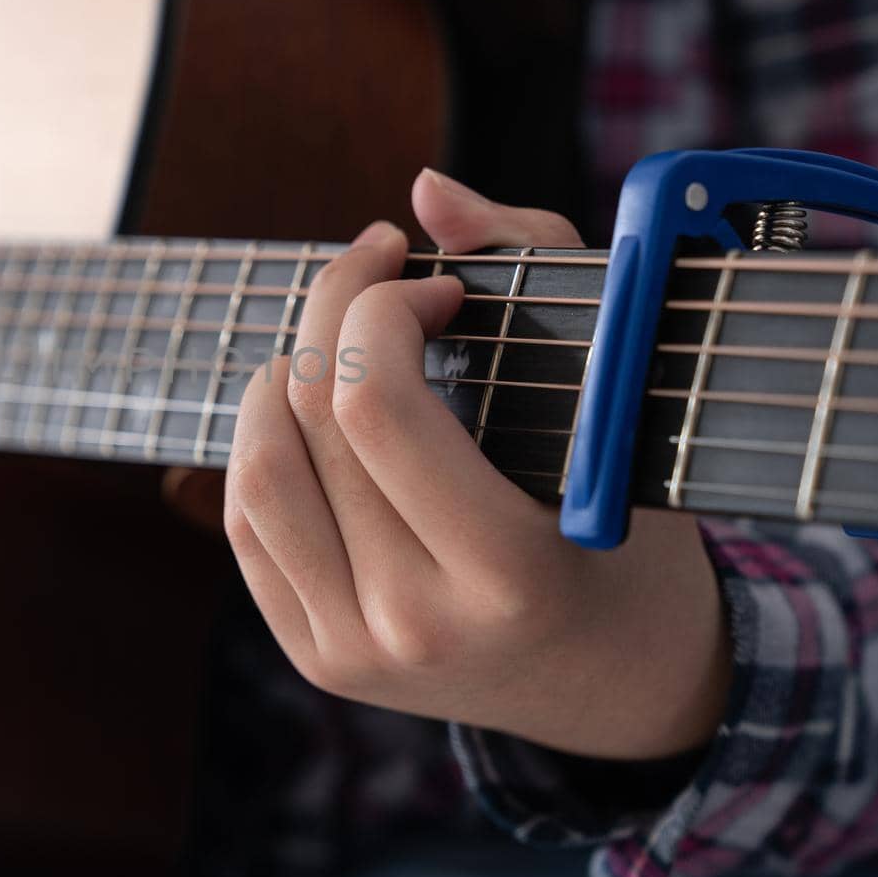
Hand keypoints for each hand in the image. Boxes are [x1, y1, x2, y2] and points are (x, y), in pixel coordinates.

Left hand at [223, 169, 729, 759]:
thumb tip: (423, 190)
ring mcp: (352, 648)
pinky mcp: (314, 656)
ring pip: (256, 467)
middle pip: (309, 420)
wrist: (619, 686)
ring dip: (279, 376)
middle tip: (375, 274)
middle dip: (331, 310)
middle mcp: (416, 623)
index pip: (375, 403)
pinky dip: (262, 442)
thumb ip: (536, 267)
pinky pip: (245, 520)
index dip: (379, 308)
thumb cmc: (632, 535)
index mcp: (511, 571)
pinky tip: (312, 417)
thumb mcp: (621, 407)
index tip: (432, 287)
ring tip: (336, 347)